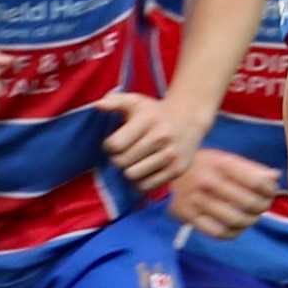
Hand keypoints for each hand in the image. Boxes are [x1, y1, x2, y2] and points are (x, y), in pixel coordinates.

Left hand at [92, 90, 207, 191]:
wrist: (188, 121)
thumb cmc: (153, 113)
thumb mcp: (135, 101)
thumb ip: (114, 101)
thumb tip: (99, 106)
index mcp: (148, 119)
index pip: (115, 145)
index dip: (109, 146)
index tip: (114, 142)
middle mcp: (162, 137)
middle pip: (122, 162)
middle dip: (117, 159)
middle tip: (123, 153)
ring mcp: (171, 155)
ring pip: (132, 176)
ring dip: (128, 171)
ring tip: (133, 161)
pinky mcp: (176, 170)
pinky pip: (146, 186)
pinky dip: (139, 182)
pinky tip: (142, 170)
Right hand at [168, 146, 277, 238]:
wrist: (164, 172)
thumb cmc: (203, 165)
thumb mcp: (224, 159)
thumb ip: (250, 168)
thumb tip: (275, 177)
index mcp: (220, 163)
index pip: (257, 182)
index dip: (270, 190)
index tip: (270, 192)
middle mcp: (207, 181)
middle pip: (249, 203)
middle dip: (262, 207)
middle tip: (262, 207)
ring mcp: (196, 200)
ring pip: (235, 220)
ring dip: (249, 221)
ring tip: (251, 218)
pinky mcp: (187, 215)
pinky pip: (218, 232)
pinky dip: (233, 233)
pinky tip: (236, 227)